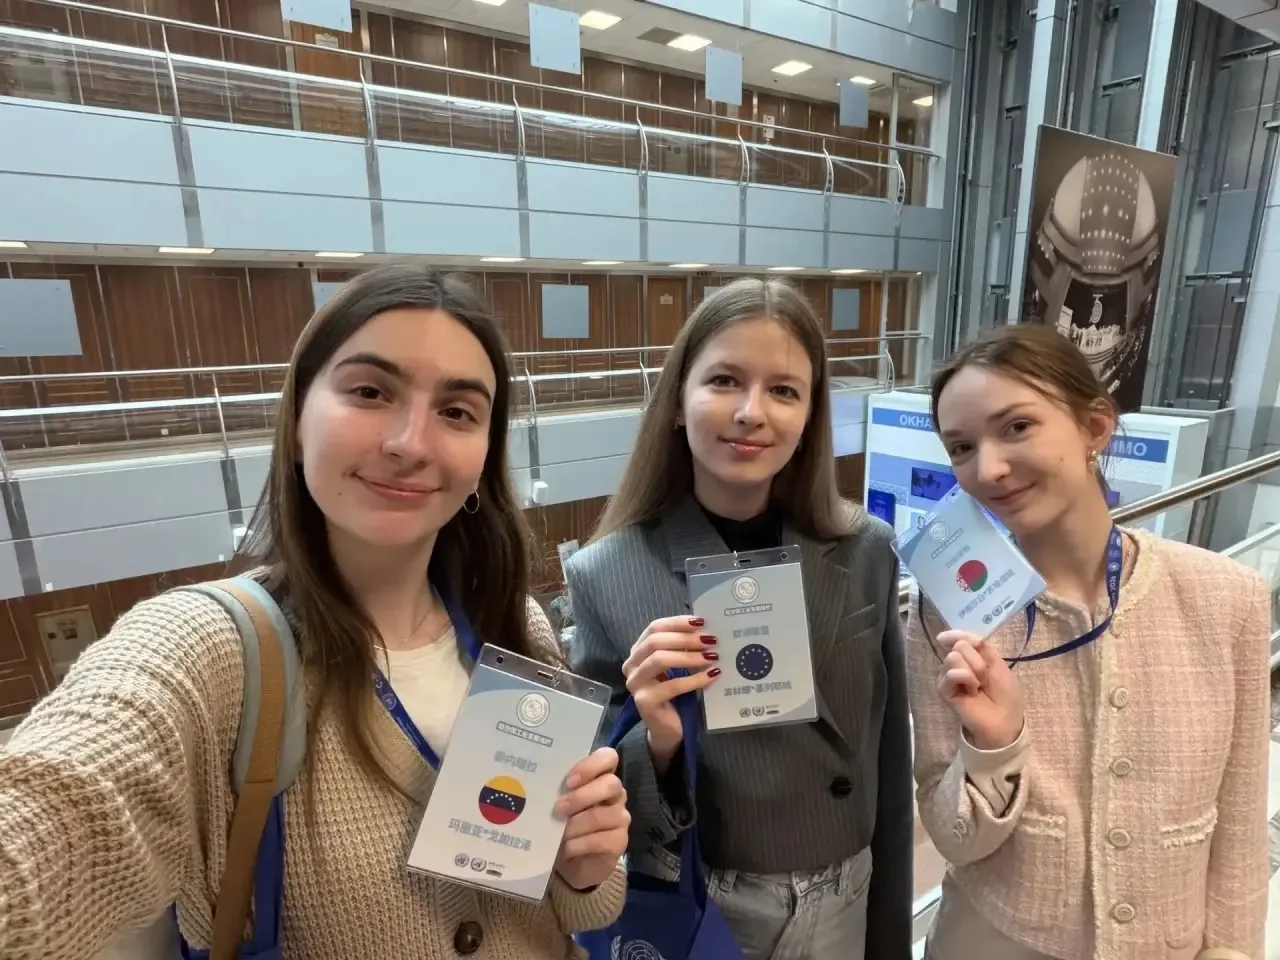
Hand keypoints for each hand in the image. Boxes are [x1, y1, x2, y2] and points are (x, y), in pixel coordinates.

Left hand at [553, 747, 629, 890]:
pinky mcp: (620, 842)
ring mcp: (620, 818)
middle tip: (559, 808)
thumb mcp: (558, 805)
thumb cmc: (563, 825)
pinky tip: (568, 848)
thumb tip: (535, 786)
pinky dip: (582, 844)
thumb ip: (555, 792)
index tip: (569, 781)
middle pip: (610, 784)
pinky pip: (604, 839)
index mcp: (600, 778)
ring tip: (560, 833)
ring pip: (605, 815)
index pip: (608, 758)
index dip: (591, 765)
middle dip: (582, 796)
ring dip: (578, 824)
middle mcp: (615, 795)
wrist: (573, 862)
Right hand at [621, 616, 719, 773]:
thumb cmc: (675, 694)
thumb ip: (685, 648)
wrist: (667, 728)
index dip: (677, 623)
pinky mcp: (644, 701)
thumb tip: (708, 631)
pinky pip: (671, 685)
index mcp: (638, 651)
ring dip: (689, 656)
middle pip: (655, 641)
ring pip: (659, 659)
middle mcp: (631, 665)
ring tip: (712, 657)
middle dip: (685, 638)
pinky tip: (711, 676)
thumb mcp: (678, 666)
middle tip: (710, 641)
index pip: (654, 628)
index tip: (701, 622)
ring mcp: (635, 683)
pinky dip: (694, 679)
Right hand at [936, 631, 1024, 750]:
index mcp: (971, 657)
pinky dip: (966, 679)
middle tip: (985, 677)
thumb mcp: (999, 664)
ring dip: (973, 671)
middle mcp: (957, 664)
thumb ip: (980, 648)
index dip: (962, 635)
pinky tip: (972, 692)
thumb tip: (952, 637)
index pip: (959, 638)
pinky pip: (951, 674)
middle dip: (977, 660)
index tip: (977, 644)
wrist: (1005, 720)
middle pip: (959, 646)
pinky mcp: (943, 690)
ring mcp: (948, 677)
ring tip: (979, 686)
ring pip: (953, 658)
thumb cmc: (1006, 694)